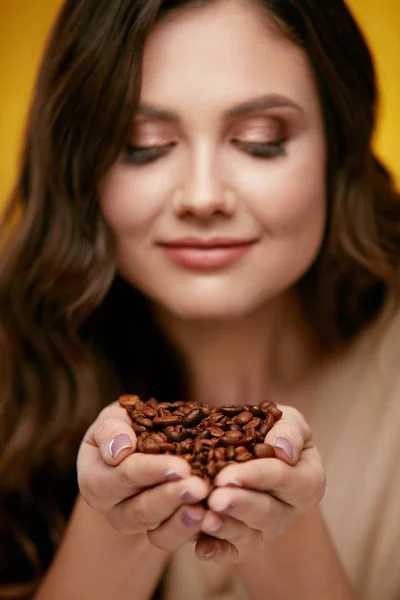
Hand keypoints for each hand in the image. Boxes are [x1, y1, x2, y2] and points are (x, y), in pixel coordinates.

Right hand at [77, 401, 209, 551]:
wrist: (134, 450)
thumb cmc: (123, 429)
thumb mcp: (113, 419)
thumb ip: (111, 428)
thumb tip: (121, 448)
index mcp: (95, 478)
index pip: (124, 476)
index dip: (151, 471)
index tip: (180, 466)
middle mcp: (111, 507)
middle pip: (140, 509)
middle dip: (171, 498)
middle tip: (198, 487)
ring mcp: (134, 524)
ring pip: (155, 531)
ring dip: (181, 520)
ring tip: (203, 508)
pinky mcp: (157, 532)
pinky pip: (170, 540)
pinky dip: (189, 532)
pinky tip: (208, 518)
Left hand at [195, 405, 325, 562]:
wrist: (255, 445)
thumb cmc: (274, 431)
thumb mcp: (288, 421)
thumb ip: (289, 430)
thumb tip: (282, 449)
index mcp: (307, 481)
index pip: (284, 479)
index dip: (257, 476)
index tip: (229, 474)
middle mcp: (289, 511)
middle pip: (267, 513)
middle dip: (239, 505)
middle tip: (216, 498)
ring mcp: (266, 531)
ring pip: (249, 536)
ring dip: (226, 528)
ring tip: (206, 519)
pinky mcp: (243, 544)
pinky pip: (231, 553)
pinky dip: (216, 551)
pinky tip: (201, 547)